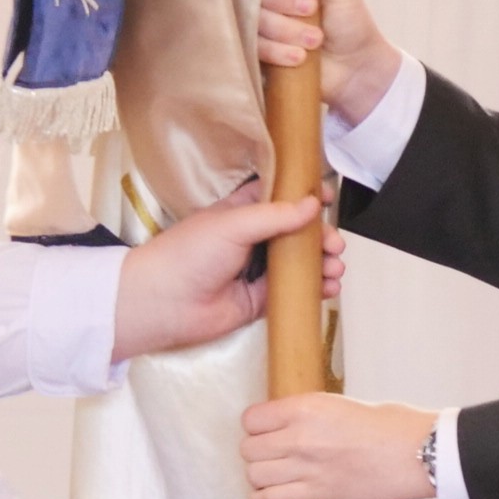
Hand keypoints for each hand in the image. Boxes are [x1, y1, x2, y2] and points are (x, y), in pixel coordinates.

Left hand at [112, 192, 347, 361]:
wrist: (163, 303)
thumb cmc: (190, 253)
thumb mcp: (233, 223)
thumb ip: (275, 215)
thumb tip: (313, 204)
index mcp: (242, 211)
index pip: (279, 196)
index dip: (304, 195)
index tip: (327, 196)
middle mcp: (253, 238)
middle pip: (298, 231)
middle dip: (321, 235)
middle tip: (333, 244)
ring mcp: (258, 270)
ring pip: (301, 262)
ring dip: (323, 262)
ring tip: (335, 268)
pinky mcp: (262, 299)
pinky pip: (294, 291)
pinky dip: (316, 289)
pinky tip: (329, 288)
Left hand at [240, 394, 440, 498]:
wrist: (418, 454)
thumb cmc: (392, 426)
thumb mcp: (343, 405)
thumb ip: (311, 416)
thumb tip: (291, 426)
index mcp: (306, 408)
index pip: (251, 419)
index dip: (256, 427)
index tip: (265, 431)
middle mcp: (299, 437)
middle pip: (249, 450)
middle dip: (257, 453)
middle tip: (273, 456)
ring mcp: (306, 469)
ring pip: (255, 476)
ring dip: (261, 477)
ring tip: (275, 477)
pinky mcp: (317, 496)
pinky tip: (275, 497)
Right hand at [259, 0, 401, 127]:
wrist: (354, 66)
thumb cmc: (349, 20)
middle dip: (282, 1)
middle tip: (312, 9)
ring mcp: (260, 25)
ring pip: (254, 20)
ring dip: (286, 30)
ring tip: (316, 40)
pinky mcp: (258, 52)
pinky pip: (254, 47)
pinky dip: (278, 51)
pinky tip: (300, 57)